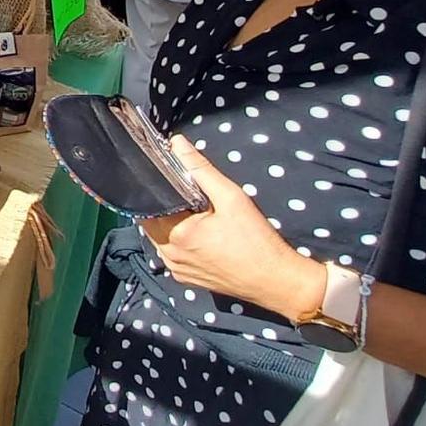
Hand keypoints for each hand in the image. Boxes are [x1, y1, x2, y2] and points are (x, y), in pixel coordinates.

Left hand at [141, 137, 324, 319]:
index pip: (148, 204)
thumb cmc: (257, 241)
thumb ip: (200, 169)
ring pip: (160, 238)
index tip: (167, 177)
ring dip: (170, 223)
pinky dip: (179, 241)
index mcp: (176, 235)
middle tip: (188, 196)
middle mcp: (170, 256)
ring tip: (196, 213)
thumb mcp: (232, 197)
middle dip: (164, 205)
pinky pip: (172, 254)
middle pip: (151, 221)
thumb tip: (177, 144)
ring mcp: (177, 270)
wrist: (277, 281)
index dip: (154, 188)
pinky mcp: (187, 279)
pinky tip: (200, 234)